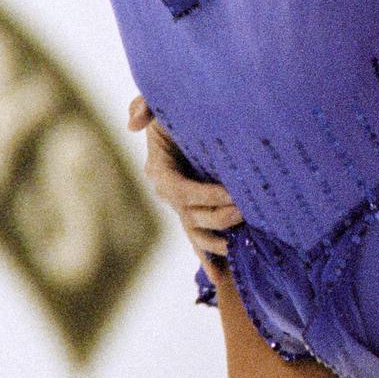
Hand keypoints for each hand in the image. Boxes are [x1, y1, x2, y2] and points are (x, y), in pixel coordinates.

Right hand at [127, 94, 243, 277]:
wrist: (196, 118)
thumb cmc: (178, 109)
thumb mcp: (162, 101)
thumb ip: (145, 104)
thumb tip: (132, 125)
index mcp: (160, 169)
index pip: (179, 189)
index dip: (203, 195)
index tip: (230, 194)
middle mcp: (168, 191)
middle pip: (191, 214)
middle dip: (218, 217)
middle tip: (246, 213)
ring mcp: (181, 206)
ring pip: (196, 232)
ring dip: (217, 241)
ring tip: (239, 245)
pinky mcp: (194, 213)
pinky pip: (199, 239)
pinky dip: (208, 259)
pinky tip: (221, 276)